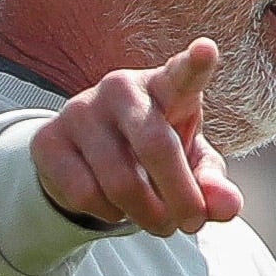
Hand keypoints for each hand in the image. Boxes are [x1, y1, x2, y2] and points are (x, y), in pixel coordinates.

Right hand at [31, 38, 243, 235]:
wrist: (90, 159)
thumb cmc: (154, 155)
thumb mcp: (191, 166)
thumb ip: (212, 183)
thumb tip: (227, 207)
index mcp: (165, 87)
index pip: (182, 75)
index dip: (195, 64)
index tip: (207, 50)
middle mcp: (120, 88)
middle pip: (156, 146)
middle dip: (181, 197)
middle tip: (191, 224)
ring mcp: (79, 110)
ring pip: (121, 181)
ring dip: (148, 216)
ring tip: (159, 222)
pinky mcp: (48, 140)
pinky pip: (86, 194)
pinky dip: (109, 214)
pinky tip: (114, 206)